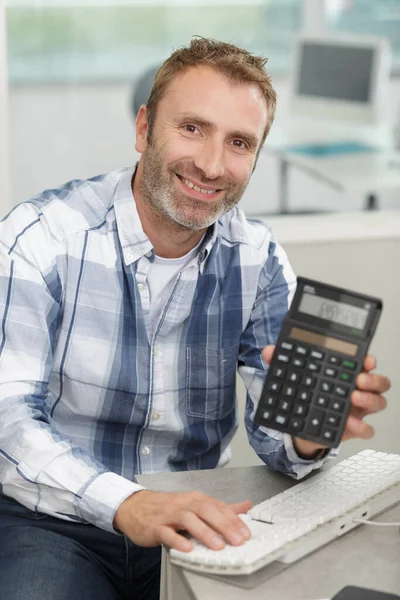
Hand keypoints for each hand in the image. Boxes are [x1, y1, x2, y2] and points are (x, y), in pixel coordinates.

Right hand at [113, 489, 251, 551]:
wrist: (135, 506)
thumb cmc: (167, 507)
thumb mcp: (195, 504)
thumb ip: (221, 507)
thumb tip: (245, 505)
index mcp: (195, 499)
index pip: (218, 506)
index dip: (233, 519)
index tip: (246, 533)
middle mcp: (184, 504)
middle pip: (206, 510)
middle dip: (223, 525)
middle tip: (237, 540)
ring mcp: (169, 515)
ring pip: (188, 520)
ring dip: (204, 532)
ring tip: (218, 546)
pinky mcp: (155, 527)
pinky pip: (167, 533)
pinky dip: (177, 540)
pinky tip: (187, 548)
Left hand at [262, 346, 390, 456]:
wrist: (299, 426)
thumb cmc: (304, 397)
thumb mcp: (292, 377)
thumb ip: (282, 363)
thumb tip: (269, 351)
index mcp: (344, 374)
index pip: (363, 363)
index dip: (368, 360)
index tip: (365, 359)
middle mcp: (356, 390)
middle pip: (378, 381)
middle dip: (373, 379)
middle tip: (360, 379)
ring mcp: (358, 410)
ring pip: (378, 402)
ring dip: (370, 399)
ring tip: (354, 398)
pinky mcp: (353, 428)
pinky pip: (367, 429)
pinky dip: (362, 426)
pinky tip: (350, 422)